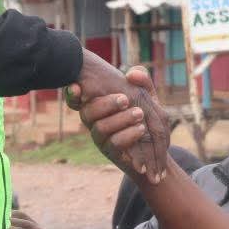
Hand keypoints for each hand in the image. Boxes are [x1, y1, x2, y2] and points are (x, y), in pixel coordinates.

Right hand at [68, 59, 172, 183]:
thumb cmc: (148, 118)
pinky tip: (140, 128)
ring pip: (100, 128)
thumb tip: (131, 74)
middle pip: (87, 112)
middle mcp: (95, 121)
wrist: (157, 148)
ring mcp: (101, 139)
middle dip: (106, 104)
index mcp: (98, 105)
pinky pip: (113, 144)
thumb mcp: (148, 96)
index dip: (72, 95)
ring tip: (140, 113)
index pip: (76, 99)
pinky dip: (127, 135)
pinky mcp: (112, 153)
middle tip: (125, 99)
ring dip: (121, 119)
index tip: (76, 87)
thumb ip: (142, 81)